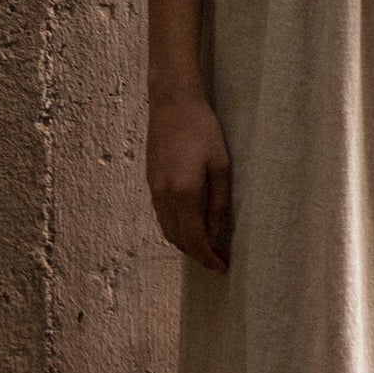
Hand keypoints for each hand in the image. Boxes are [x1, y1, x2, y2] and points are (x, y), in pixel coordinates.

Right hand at [147, 91, 231, 271]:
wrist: (172, 104)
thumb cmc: (203, 131)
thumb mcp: (221, 166)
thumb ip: (219, 203)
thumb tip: (216, 235)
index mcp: (184, 193)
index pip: (194, 239)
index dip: (208, 258)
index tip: (222, 268)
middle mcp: (164, 197)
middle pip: (178, 240)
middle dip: (197, 255)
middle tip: (218, 260)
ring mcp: (154, 191)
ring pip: (167, 231)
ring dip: (185, 244)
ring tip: (207, 247)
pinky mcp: (151, 183)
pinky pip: (162, 217)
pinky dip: (176, 229)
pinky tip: (192, 226)